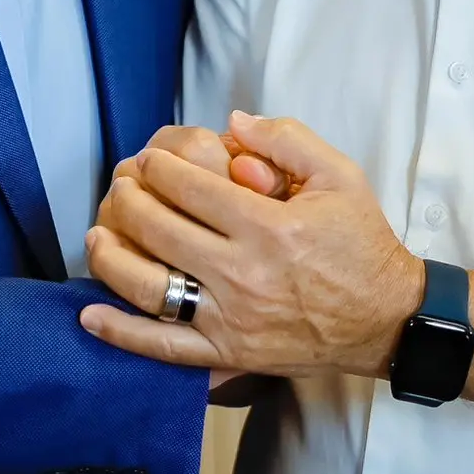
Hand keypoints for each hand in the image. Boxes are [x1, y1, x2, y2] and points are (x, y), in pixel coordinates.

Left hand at [81, 111, 423, 378]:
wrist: (384, 319)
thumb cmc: (361, 243)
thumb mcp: (341, 175)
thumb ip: (287, 139)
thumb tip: (233, 121)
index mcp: (269, 226)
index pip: (190, 188)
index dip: (159, 168)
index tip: (149, 160)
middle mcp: (244, 273)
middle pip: (160, 230)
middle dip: (131, 199)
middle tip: (123, 184)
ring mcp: (232, 318)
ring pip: (149, 286)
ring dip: (112, 256)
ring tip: (97, 234)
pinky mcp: (228, 352)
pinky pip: (164, 347)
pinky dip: (122, 333)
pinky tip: (89, 314)